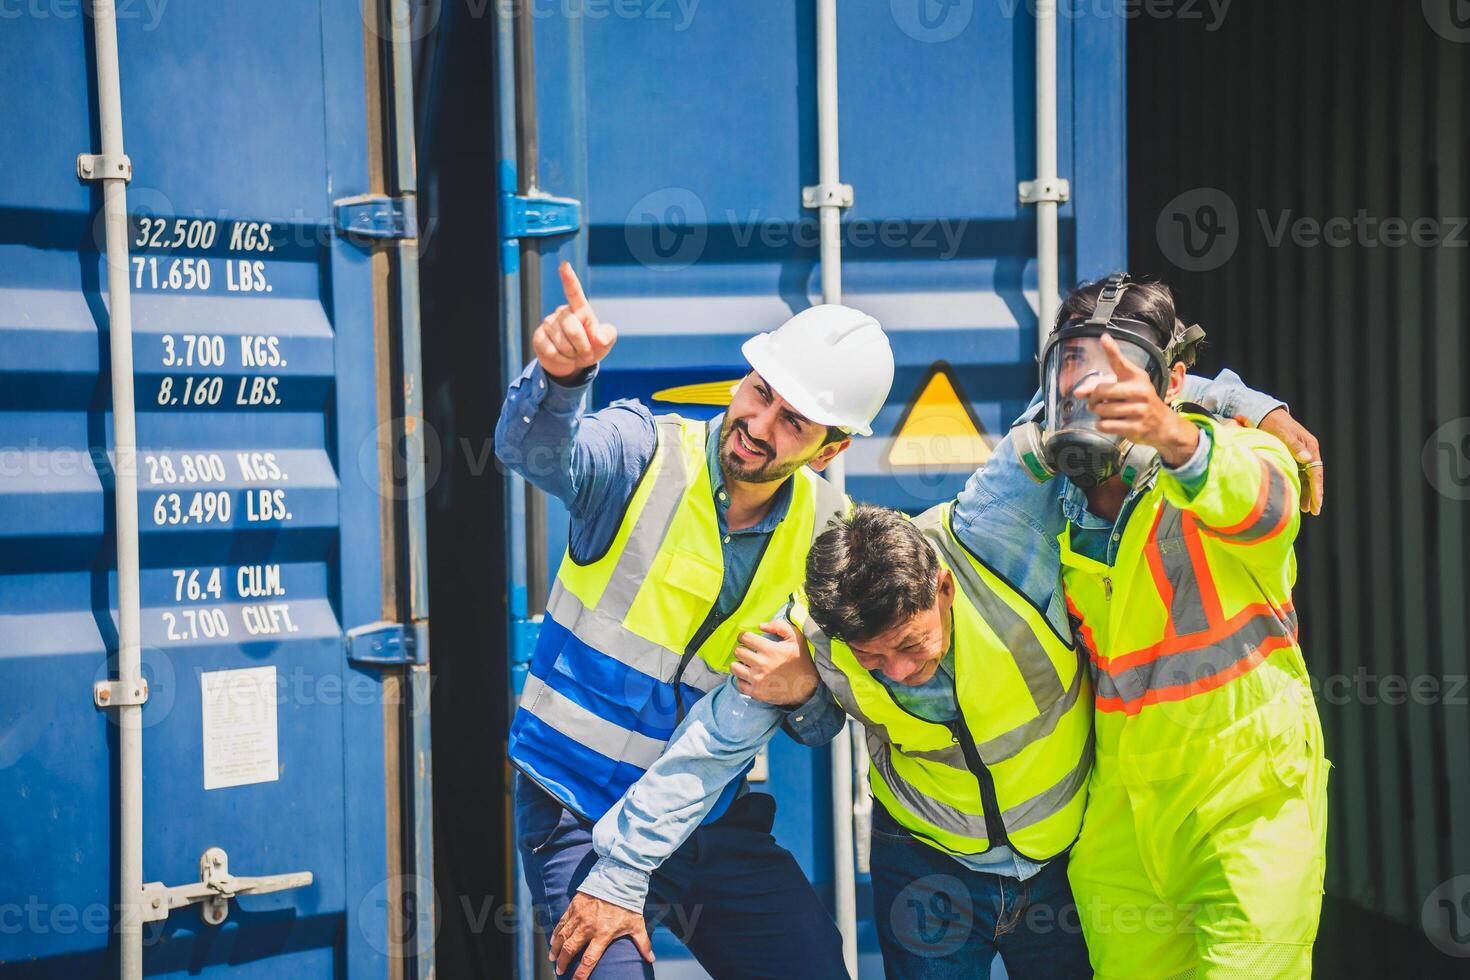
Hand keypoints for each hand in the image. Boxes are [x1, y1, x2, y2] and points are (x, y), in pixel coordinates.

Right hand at [533, 262, 617, 383]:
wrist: (572, 363)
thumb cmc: (591, 346)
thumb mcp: (604, 342)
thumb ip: (607, 336)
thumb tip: (600, 338)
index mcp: (579, 309)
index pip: (574, 292)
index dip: (569, 278)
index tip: (564, 265)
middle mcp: (562, 312)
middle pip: (573, 330)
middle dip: (583, 347)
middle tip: (585, 352)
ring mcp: (548, 323)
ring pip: (563, 343)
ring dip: (573, 355)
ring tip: (574, 354)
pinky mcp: (539, 336)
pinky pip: (552, 351)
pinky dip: (562, 360)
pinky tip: (563, 357)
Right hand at [548, 892, 653, 979]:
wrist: (619, 878)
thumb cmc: (628, 904)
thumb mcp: (637, 924)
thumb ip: (643, 943)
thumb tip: (651, 959)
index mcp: (603, 934)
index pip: (589, 959)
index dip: (581, 974)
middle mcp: (588, 927)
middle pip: (570, 949)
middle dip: (563, 962)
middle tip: (559, 971)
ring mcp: (579, 916)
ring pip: (562, 936)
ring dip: (556, 949)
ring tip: (552, 958)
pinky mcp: (574, 906)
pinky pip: (561, 922)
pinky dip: (555, 933)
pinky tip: (552, 940)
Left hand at [730, 619, 817, 707]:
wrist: (806, 686)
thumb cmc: (800, 660)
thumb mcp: (796, 638)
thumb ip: (779, 626)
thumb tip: (760, 626)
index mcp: (770, 649)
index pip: (745, 638)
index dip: (744, 636)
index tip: (747, 639)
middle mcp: (761, 664)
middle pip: (738, 652)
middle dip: (741, 649)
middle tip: (747, 651)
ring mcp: (758, 679)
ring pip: (734, 667)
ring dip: (738, 664)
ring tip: (746, 664)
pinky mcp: (757, 692)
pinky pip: (739, 684)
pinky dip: (741, 679)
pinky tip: (748, 676)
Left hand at [1079, 334, 1199, 467]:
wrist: (1161, 423)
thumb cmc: (1137, 401)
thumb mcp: (1123, 388)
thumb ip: (1099, 387)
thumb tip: (1077, 393)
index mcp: (1136, 376)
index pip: (1120, 362)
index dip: (1111, 350)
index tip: (1103, 338)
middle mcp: (1140, 390)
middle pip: (1101, 391)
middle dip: (1093, 398)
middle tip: (1096, 402)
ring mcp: (1139, 409)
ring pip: (1102, 410)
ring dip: (1098, 413)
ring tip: (1106, 412)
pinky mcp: (1136, 427)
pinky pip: (1105, 425)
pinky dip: (1101, 425)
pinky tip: (1108, 423)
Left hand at [1257, 407, 1323, 514]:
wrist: (1263, 413)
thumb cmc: (1273, 422)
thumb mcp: (1283, 433)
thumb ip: (1294, 446)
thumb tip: (1307, 460)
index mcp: (1310, 446)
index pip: (1316, 472)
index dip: (1317, 489)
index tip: (1317, 503)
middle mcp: (1308, 451)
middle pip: (1313, 477)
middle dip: (1314, 495)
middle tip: (1314, 511)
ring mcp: (1300, 454)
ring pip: (1306, 477)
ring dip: (1306, 492)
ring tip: (1305, 509)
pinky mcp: (1292, 456)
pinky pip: (1298, 474)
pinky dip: (1298, 485)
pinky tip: (1295, 496)